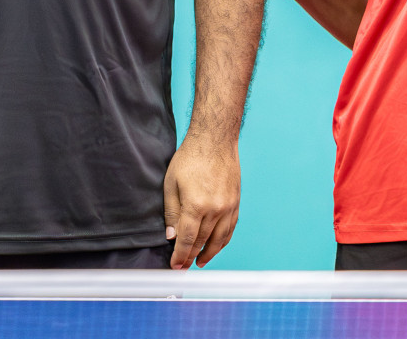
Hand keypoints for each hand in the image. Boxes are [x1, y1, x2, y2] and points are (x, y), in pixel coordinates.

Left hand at [161, 133, 240, 268]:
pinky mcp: (236, 203)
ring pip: (219, 239)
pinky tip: (215, 246)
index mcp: (196, 205)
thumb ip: (171, 211)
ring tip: (200, 262)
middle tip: (183, 267)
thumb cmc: (189, 157)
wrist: (215, 140)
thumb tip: (171, 237)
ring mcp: (228, 207)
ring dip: (209, 253)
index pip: (186, 239)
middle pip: (202, 242)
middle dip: (191, 257)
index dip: (180, 255)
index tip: (175, 266)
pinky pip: (230, 229)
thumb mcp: (171, 183)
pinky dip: (222, 241)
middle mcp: (215, 210)